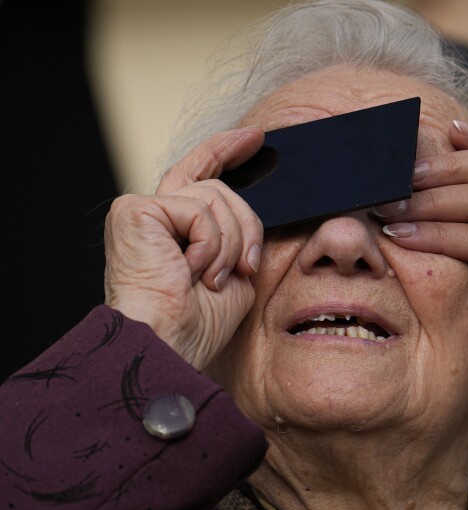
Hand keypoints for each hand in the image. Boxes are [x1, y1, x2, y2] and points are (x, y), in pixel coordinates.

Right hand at [104, 127, 264, 369]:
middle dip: (247, 227)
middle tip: (243, 268)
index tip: (255, 137)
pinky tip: (192, 270)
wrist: (169, 342)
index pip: (201, 173)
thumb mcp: (234, 270)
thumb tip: (260, 211)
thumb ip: (238, 234)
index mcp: (176, 228)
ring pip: (215, 197)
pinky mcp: (135, 210)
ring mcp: (142, 209)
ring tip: (211, 278)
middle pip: (220, 188)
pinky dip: (209, 244)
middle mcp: (155, 214)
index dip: (226, 150)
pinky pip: (199, 209)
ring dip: (230, 244)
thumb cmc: (198, 321)